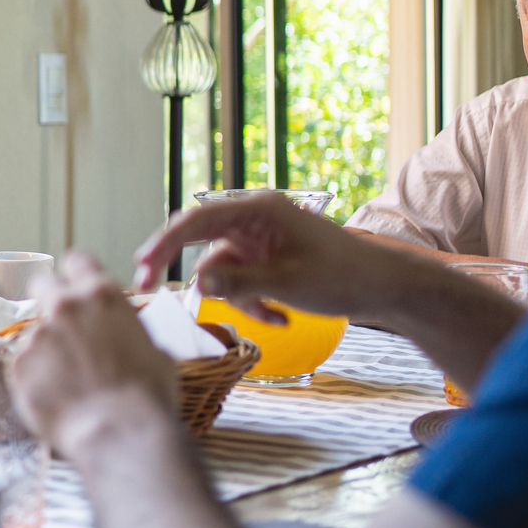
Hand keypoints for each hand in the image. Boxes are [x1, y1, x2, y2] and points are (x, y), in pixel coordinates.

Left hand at [12, 252, 177, 457]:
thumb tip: (131, 344)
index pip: (78, 260)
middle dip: (48, 299)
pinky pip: (24, 365)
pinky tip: (56, 398)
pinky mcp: (18, 365)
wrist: (120, 433)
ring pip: (35, 333)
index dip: (76, 273)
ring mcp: (38, 334)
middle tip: (61, 327)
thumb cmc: (148, 396)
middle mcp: (65, 306)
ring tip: (70, 384)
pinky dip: (35, 378)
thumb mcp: (156, 352)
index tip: (75, 284)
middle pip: (43, 284)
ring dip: (47, 350)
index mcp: (103, 295)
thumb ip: (132, 335)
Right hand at [134, 188, 410, 324]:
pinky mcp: (268, 258)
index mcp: (257, 210)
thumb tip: (195, 282)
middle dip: (185, 268)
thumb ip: (237, 282)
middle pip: (200, 239)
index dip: (162, 244)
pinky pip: (243, 279)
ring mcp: (260, 239)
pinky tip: (283, 317)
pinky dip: (255, 301)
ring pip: (223, 267)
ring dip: (239, 298)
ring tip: (273, 316)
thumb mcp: (286, 283)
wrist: (386, 288)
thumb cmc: (343, 276)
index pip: (195, 221)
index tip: (141, 269)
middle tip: (150, 288)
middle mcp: (253, 218)